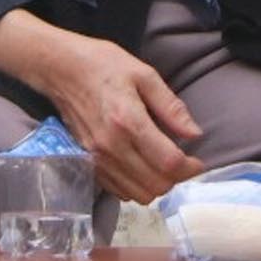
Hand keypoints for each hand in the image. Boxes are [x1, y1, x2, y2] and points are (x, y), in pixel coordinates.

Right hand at [29, 30, 204, 204]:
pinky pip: (119, 192)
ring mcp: (97, 159)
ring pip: (139, 194)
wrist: (61, 69)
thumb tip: (195, 133)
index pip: (168, 162)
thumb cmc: (104, 65)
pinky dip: (136, 186)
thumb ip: (171, 107)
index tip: (198, 161)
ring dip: (157, 185)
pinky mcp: (88, 164)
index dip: (190, 168)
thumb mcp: (144, 75)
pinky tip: (141, 167)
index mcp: (129, 121)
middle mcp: (112, 146)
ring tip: (162, 165)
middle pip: (156, 184)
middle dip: (177, 178)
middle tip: (183, 162)